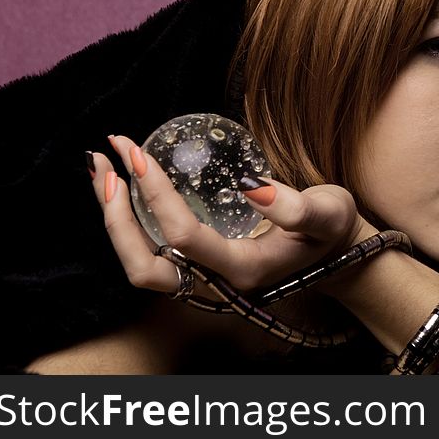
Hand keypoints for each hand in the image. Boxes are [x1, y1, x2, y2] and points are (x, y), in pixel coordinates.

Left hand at [91, 134, 376, 294]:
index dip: (156, 196)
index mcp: (242, 269)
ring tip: (102, 169)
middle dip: (115, 215)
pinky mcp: (198, 269)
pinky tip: (124, 185)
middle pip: (143, 267)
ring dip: (113, 219)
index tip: (140, 154)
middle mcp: (215, 284)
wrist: (335, 256)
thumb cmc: (332, 231)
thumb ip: (298, 206)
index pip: (183, 238)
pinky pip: (149, 252)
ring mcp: (203, 281)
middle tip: (106, 162)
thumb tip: (252, 187)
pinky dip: (127, 220)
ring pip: (139, 265)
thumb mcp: (328, 212)